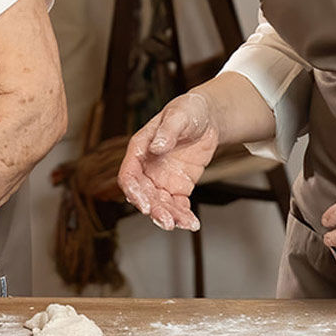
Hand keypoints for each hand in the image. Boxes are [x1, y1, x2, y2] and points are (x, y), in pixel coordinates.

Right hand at [118, 92, 219, 231]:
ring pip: (160, 204)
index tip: (144, 205)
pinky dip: (183, 215)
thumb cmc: (187, 111)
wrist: (207, 118)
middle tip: (167, 222)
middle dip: (154, 210)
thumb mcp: (178, 116)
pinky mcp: (177, 186)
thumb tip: (156, 146)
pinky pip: (177, 205)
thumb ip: (166, 132)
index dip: (133, 192)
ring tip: (185, 223)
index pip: (128, 176)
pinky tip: (191, 222)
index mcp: (139, 150)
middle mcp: (147, 168)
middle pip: (143, 195)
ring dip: (169, 216)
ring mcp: (161, 179)